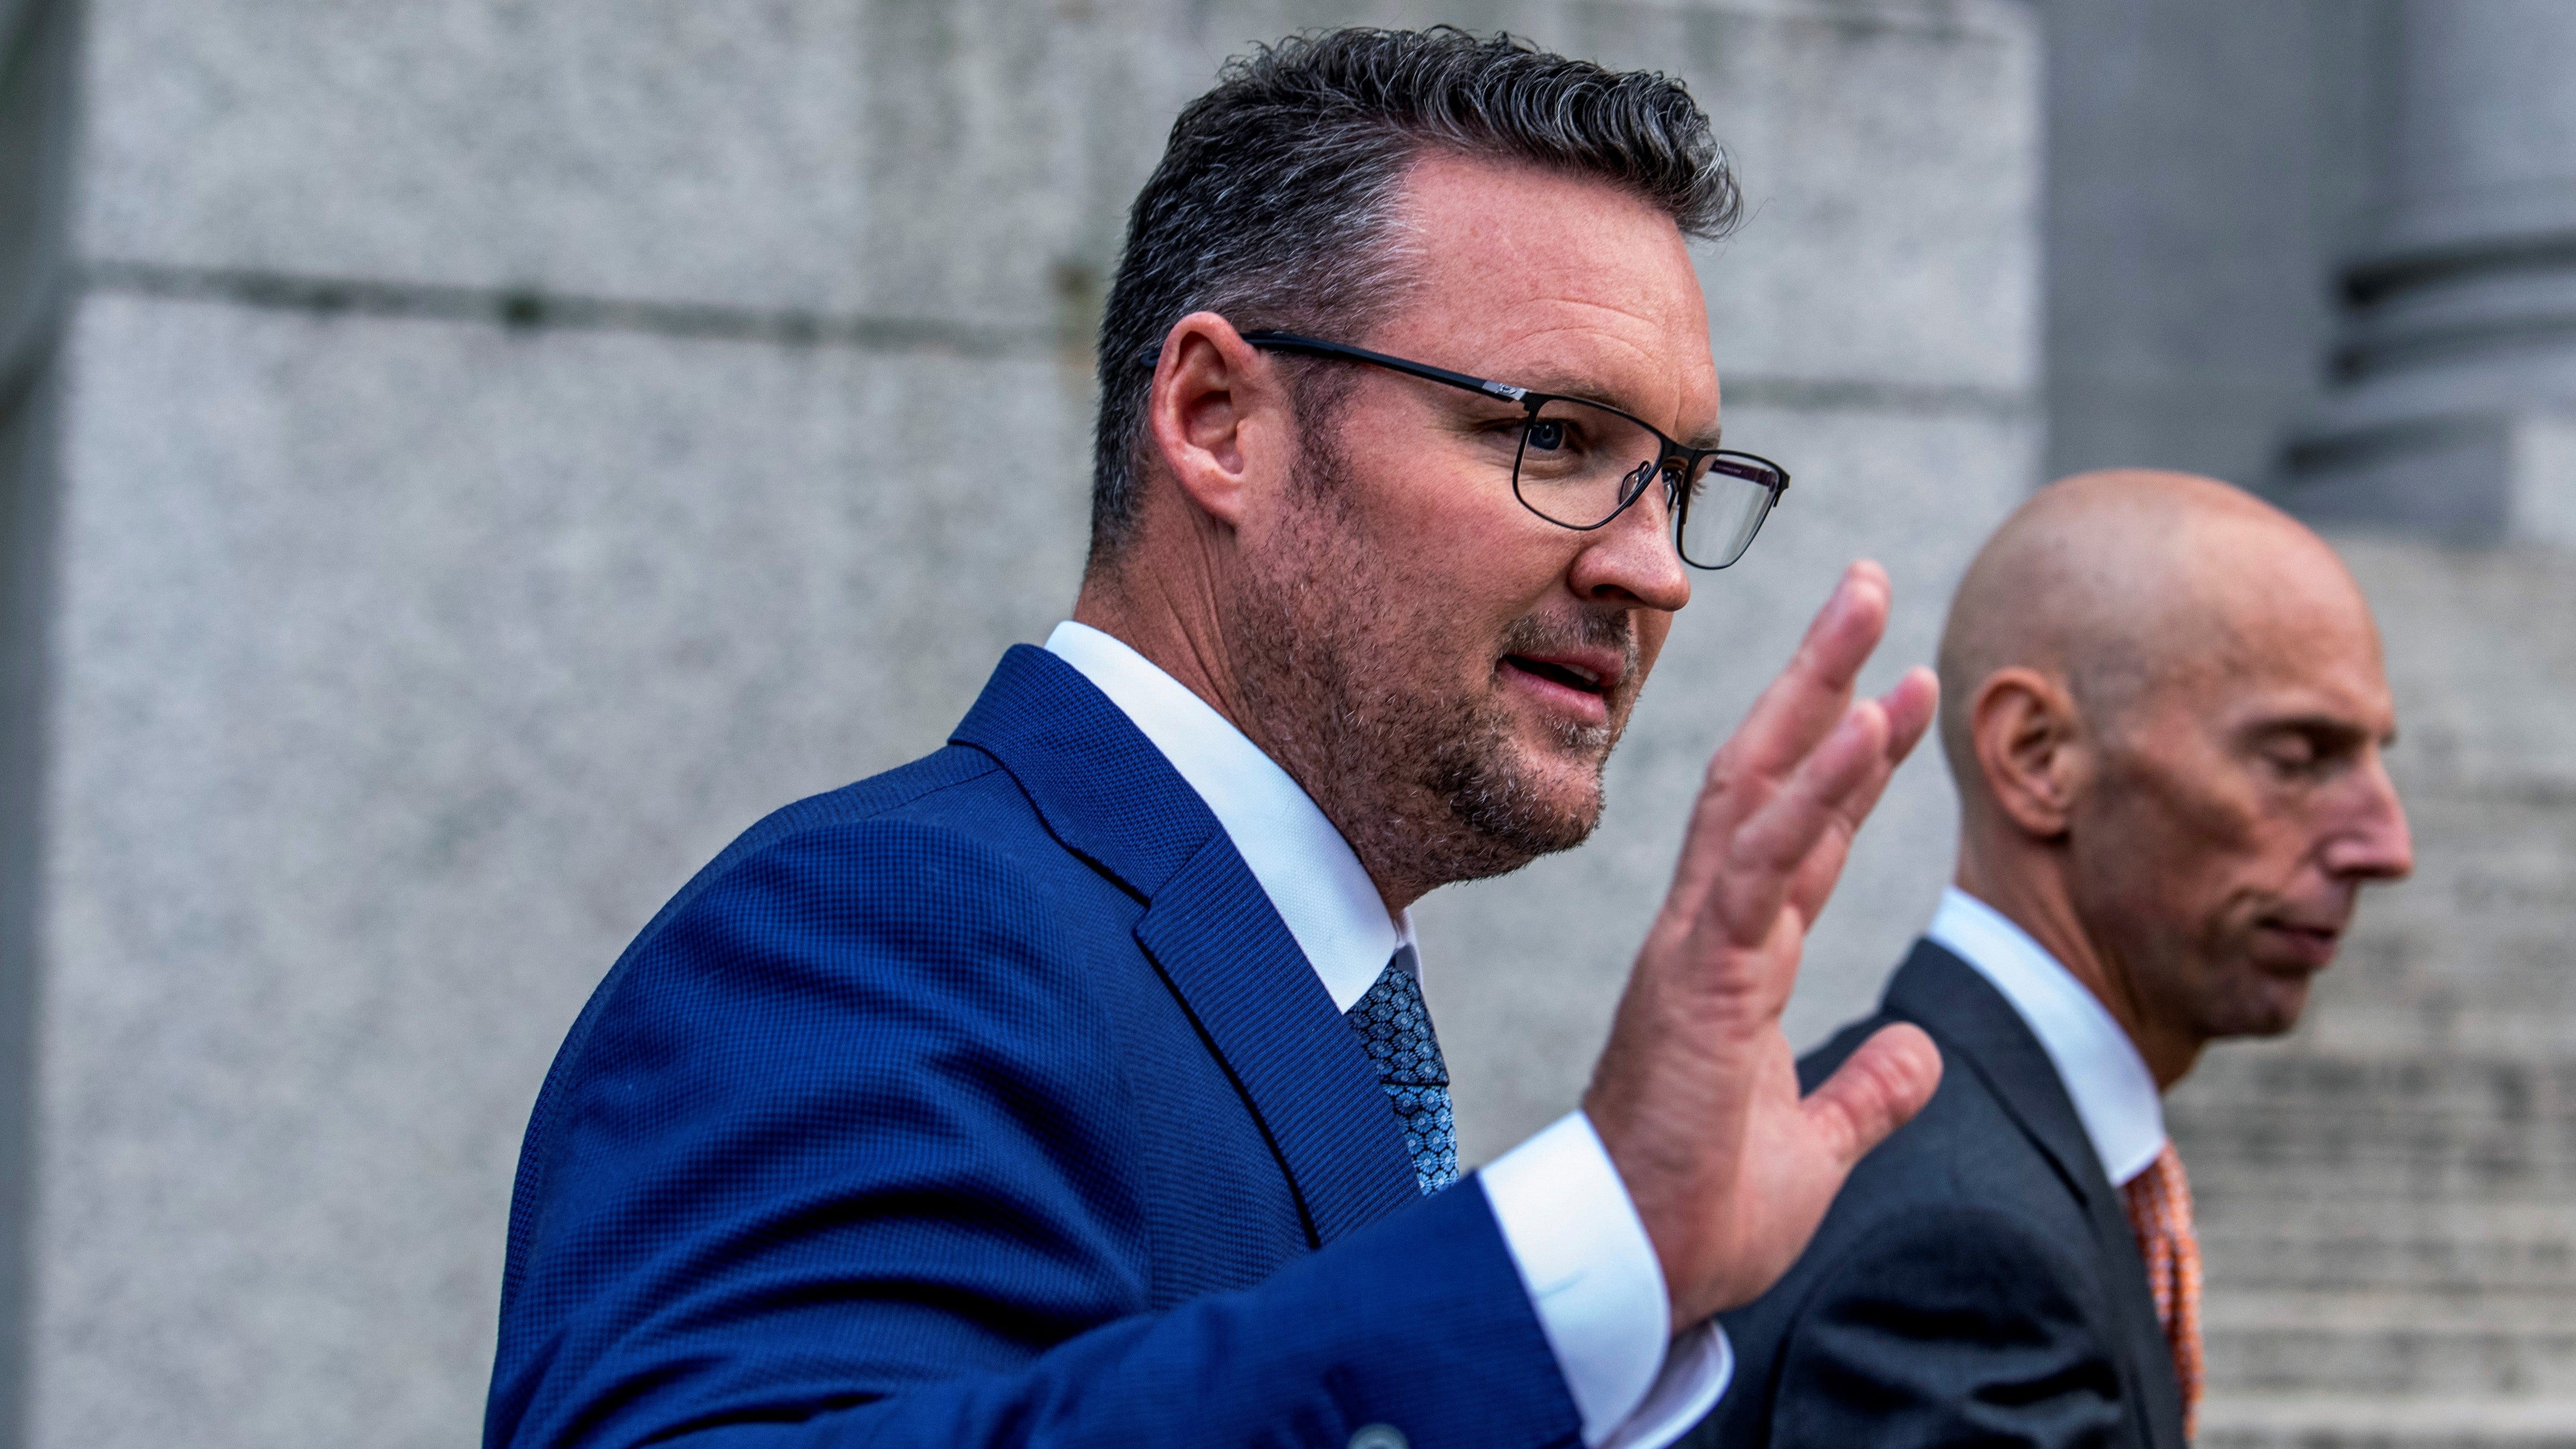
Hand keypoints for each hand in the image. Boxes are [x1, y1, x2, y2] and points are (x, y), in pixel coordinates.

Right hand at [1582, 561, 1943, 1331]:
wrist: (1637, 1272)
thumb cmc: (1699, 1215)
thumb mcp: (1812, 1150)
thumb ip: (1864, 1094)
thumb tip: (1916, 1048)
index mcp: (1735, 963)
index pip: (1804, 836)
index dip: (1851, 760)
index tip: (1896, 688)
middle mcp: (1712, 932)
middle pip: (1769, 775)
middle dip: (1819, 676)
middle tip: (1866, 584)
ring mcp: (1700, 944)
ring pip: (1759, 788)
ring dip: (1819, 692)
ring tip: (1872, 606)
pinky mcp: (1699, 974)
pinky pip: (1763, 861)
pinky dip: (1818, 788)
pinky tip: (1866, 724)